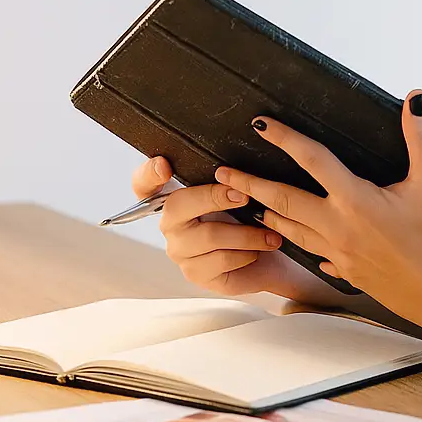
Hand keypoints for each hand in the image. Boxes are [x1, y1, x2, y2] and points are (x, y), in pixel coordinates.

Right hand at [130, 157, 347, 304]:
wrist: (277, 256)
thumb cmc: (257, 216)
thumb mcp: (244, 189)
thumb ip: (230, 173)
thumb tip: (243, 146)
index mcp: (177, 197)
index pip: (144, 184)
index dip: (148, 174)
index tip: (165, 164)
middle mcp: (172, 224)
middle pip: (176, 206)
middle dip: (213, 197)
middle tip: (244, 195)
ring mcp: (182, 252)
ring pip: (207, 236)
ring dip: (245, 233)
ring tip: (272, 232)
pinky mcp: (197, 275)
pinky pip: (219, 261)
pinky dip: (247, 253)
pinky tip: (262, 249)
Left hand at [214, 90, 421, 336]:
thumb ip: (420, 137)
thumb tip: (415, 98)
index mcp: (356, 201)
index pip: (312, 160)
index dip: (285, 138)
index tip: (260, 125)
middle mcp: (339, 228)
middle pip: (283, 201)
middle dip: (250, 185)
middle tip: (222, 173)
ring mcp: (340, 254)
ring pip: (291, 230)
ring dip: (266, 213)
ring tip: (247, 202)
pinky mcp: (348, 272)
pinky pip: (313, 253)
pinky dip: (297, 241)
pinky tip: (295, 239)